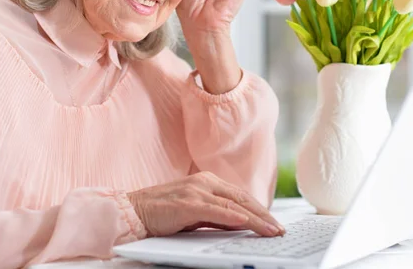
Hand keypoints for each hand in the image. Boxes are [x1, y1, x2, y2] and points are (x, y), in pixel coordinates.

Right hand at [127, 172, 284, 236]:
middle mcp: (204, 182)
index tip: (274, 223)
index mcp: (206, 181)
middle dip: (263, 215)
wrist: (132, 210)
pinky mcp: (186, 203)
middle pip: (242, 199)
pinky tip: (246, 222)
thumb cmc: (162, 213)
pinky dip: (232, 217)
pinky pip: (214, 211)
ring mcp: (195, 191)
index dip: (260, 209)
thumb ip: (215, 216)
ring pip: (233, 205)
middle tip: (280, 229)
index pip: (240, 196)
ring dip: (255, 219)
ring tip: (271, 230)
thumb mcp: (194, 213)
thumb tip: (240, 224)